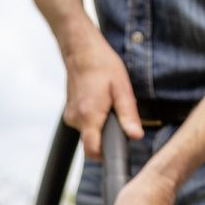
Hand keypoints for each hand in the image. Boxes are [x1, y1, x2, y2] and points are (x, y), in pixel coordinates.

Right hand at [62, 26, 142, 160]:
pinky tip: (98, 101)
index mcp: (89, 116)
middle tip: (116, 117)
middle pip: (92, 143)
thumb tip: (136, 136)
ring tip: (107, 103)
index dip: (104, 156)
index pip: (92, 151)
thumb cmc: (101, 64)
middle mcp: (76, 119)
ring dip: (99, 125)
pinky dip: (93, 118)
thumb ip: (128, 115)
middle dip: (105, 137)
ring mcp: (70, 116)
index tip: (115, 149)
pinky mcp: (69, 112)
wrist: (80, 48)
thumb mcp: (122, 88)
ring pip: (88, 133)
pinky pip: (83, 123)